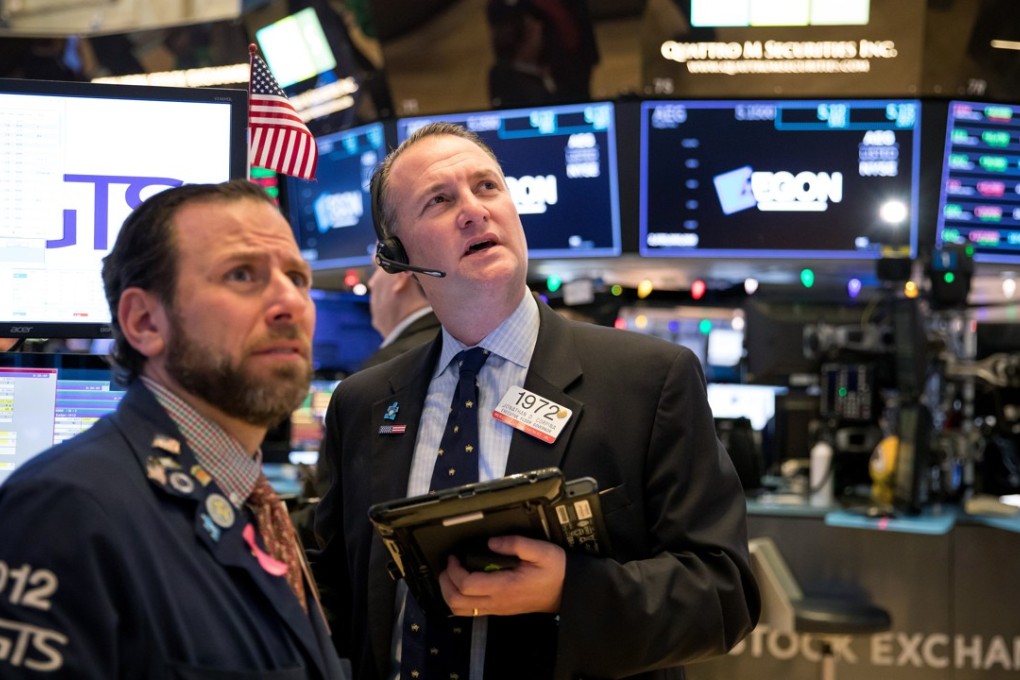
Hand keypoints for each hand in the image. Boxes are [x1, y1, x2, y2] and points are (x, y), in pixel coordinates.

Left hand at [438, 535, 565, 616]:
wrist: (568, 591)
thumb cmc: (555, 571)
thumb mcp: (540, 550)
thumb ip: (514, 544)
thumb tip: (491, 543)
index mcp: (505, 587)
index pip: (467, 585)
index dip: (454, 571)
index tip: (455, 557)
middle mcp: (498, 601)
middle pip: (457, 602)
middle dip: (446, 583)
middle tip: (448, 565)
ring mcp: (497, 608)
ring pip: (461, 610)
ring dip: (450, 593)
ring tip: (452, 575)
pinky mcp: (499, 609)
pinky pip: (471, 611)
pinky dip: (460, 599)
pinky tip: (463, 584)